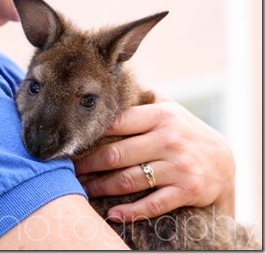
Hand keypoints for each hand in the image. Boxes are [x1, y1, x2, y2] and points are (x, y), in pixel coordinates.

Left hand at [73, 90, 235, 221]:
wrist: (223, 162)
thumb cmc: (187, 132)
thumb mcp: (172, 109)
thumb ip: (147, 97)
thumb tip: (120, 79)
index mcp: (161, 116)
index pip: (117, 122)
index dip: (91, 134)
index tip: (73, 142)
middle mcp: (168, 139)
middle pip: (116, 154)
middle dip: (88, 164)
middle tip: (69, 169)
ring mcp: (178, 165)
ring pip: (129, 179)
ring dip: (100, 187)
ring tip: (82, 189)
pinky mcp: (186, 189)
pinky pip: (153, 203)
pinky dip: (130, 211)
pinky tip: (113, 213)